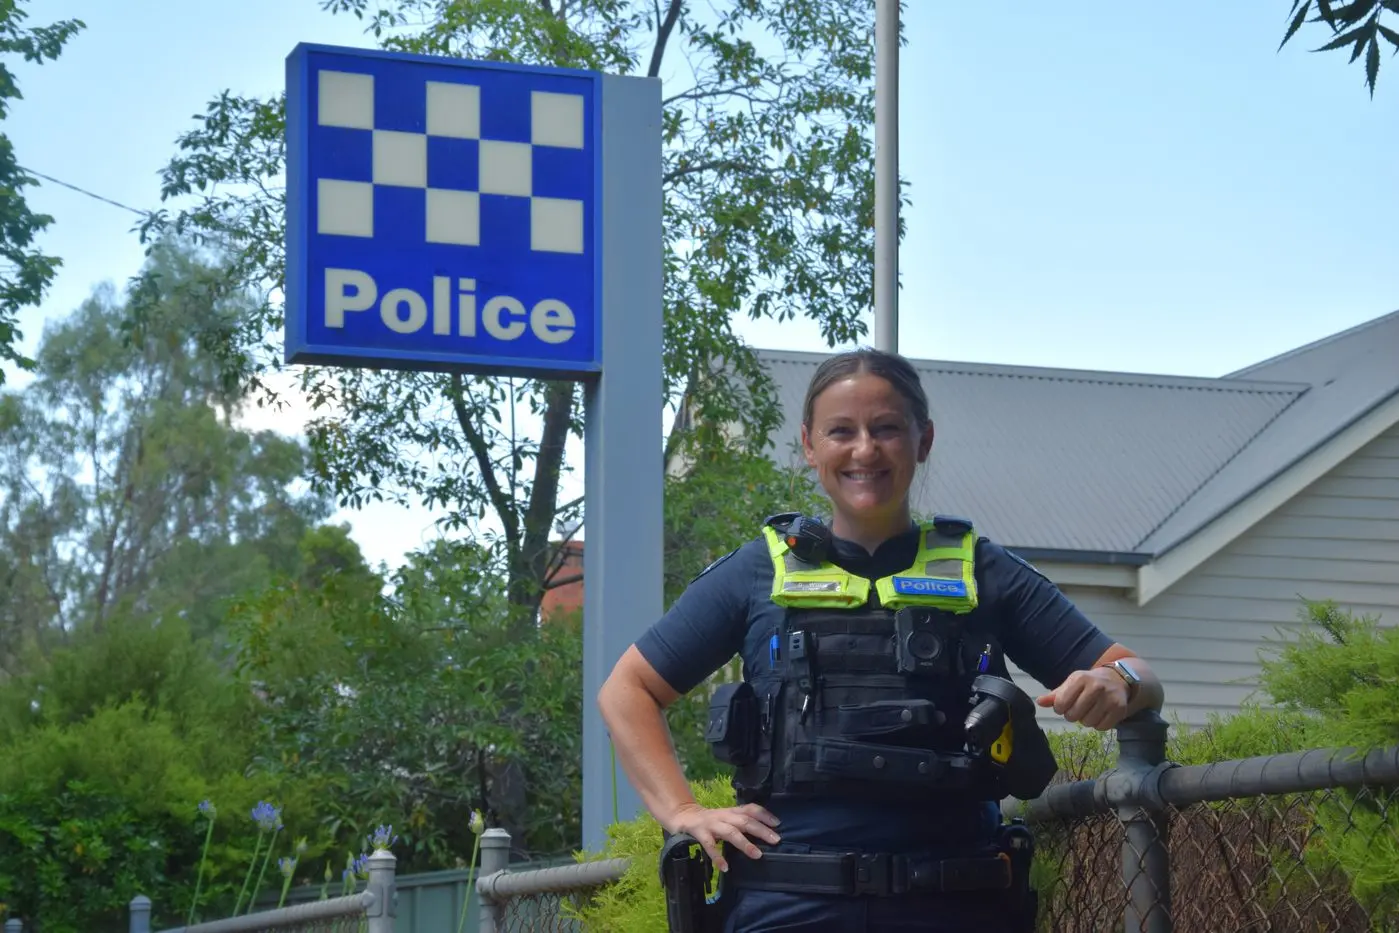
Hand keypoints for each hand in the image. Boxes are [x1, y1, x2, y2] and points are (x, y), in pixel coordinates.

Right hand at [666, 802, 781, 871]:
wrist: (685, 816)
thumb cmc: (712, 820)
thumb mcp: (728, 817)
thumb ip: (742, 821)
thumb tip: (766, 832)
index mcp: (732, 811)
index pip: (750, 809)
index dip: (764, 814)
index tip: (777, 823)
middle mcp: (724, 816)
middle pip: (745, 821)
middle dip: (761, 830)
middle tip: (776, 840)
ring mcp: (712, 824)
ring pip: (730, 832)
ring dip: (745, 843)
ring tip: (757, 855)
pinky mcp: (700, 834)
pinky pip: (710, 846)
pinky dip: (717, 856)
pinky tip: (725, 867)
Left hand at [1036, 667, 1130, 730]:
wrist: (1116, 680)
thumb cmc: (1088, 683)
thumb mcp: (1071, 684)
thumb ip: (1054, 695)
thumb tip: (1039, 702)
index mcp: (1080, 678)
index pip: (1061, 703)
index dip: (1060, 708)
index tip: (1065, 705)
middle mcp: (1096, 686)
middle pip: (1073, 715)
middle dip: (1072, 715)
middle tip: (1079, 709)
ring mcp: (1109, 698)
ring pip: (1087, 723)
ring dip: (1086, 720)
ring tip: (1090, 710)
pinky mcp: (1120, 709)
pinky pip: (1101, 727)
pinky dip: (1098, 725)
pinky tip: (1100, 714)